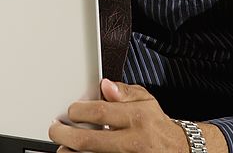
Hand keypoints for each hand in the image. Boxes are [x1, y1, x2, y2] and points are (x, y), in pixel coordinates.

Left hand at [48, 79, 188, 152]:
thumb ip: (124, 92)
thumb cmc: (156, 124)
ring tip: (61, 147)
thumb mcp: (146, 100)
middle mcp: (133, 140)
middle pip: (90, 141)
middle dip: (65, 135)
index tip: (70, 110)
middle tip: (55, 130)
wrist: (177, 150)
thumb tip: (104, 85)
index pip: (101, 112)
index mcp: (137, 117)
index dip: (79, 111)